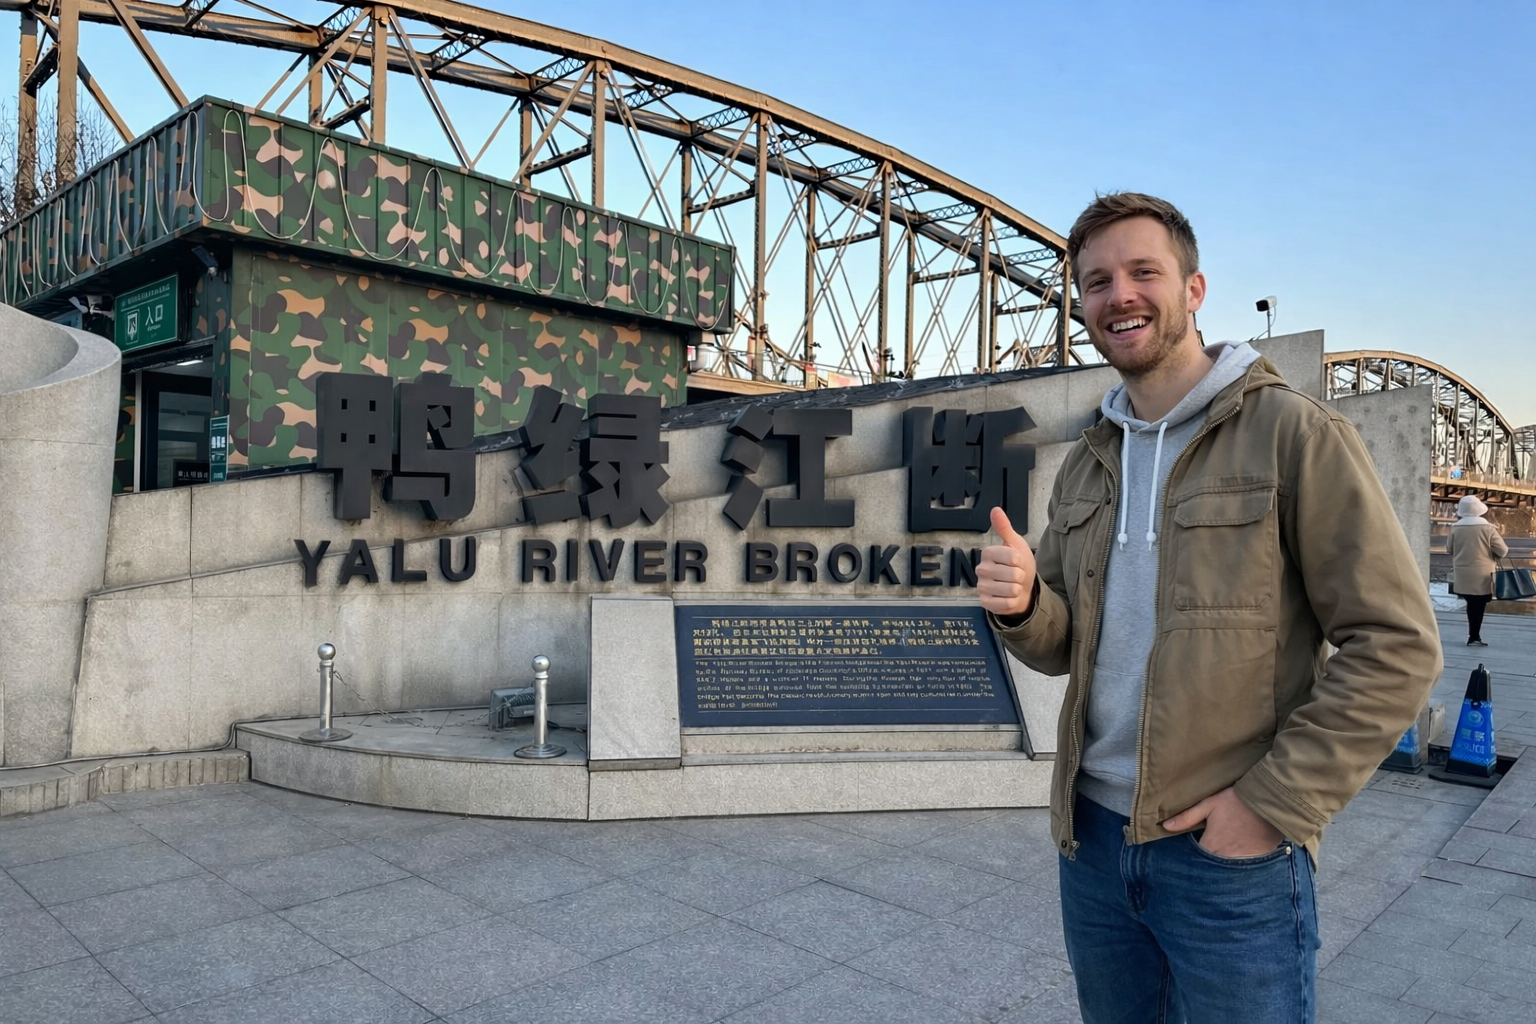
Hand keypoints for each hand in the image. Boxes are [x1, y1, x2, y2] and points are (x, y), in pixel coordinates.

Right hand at [976, 507, 1036, 618]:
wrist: (1021, 589)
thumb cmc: (1018, 566)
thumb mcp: (1015, 544)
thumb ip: (1005, 528)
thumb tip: (995, 510)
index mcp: (988, 553)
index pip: (1012, 557)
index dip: (1021, 561)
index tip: (1018, 562)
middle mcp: (981, 569)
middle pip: (1013, 574)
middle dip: (1021, 577)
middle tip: (1016, 576)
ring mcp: (982, 586)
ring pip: (1010, 589)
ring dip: (1018, 589)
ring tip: (1014, 586)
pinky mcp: (985, 602)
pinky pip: (1005, 603)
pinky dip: (1012, 602)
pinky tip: (1009, 597)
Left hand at [1162, 787, 1283, 856]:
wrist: (1269, 802)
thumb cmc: (1236, 801)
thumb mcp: (1209, 804)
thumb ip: (1187, 817)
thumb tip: (1165, 826)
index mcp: (1211, 845)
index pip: (1195, 860)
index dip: (1193, 857)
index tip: (1194, 851)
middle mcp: (1225, 857)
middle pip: (1211, 867)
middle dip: (1208, 864)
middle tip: (1211, 852)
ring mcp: (1243, 861)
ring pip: (1228, 869)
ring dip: (1224, 865)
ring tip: (1225, 854)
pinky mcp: (1258, 860)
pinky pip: (1246, 867)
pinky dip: (1241, 864)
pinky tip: (1240, 855)